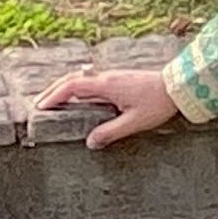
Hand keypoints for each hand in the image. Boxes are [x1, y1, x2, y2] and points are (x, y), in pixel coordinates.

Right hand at [30, 65, 177, 150]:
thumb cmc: (158, 104)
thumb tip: (90, 142)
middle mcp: (106, 77)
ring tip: (52, 100)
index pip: (72, 87)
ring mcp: (112, 76)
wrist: (178, 86)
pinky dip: (77, 87)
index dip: (54, 96)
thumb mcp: (134, 122)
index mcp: (106, 86)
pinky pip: (91, 80)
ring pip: (81, 78)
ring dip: (64, 87)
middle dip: (53, 90)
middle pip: (72, 79)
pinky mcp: (119, 78)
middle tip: (39, 104)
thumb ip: (111, 132)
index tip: (41, 107)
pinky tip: (77, 97)